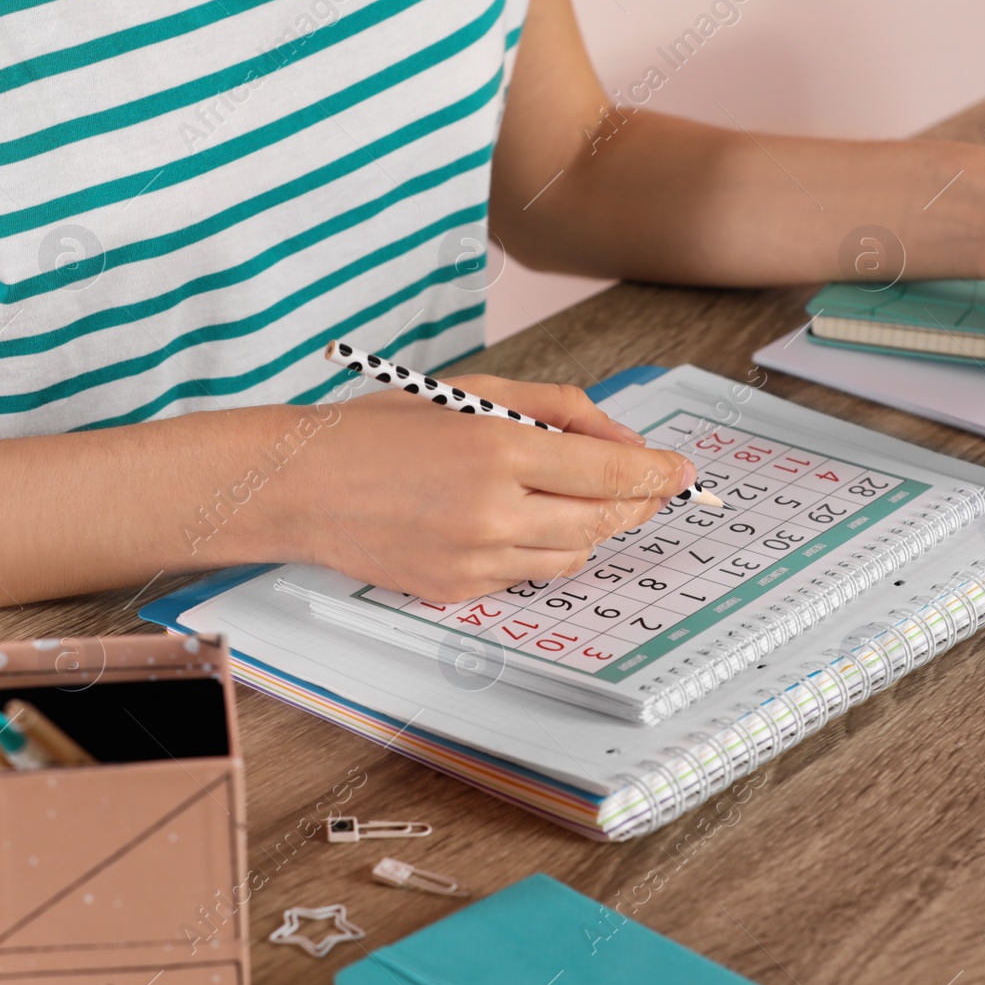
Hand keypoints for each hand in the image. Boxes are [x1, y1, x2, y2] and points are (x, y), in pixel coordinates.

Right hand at [266, 376, 694, 602]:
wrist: (301, 486)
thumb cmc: (384, 428)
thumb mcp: (475, 392)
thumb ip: (559, 410)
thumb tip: (625, 444)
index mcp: (498, 450)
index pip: (612, 474)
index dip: (659, 474)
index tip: (683, 472)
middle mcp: (493, 512)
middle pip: (606, 519)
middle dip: (637, 502)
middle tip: (648, 487)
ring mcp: (476, 560)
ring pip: (574, 554)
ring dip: (590, 526)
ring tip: (570, 496)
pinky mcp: (458, 592)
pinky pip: (528, 575)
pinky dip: (540, 548)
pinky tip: (516, 520)